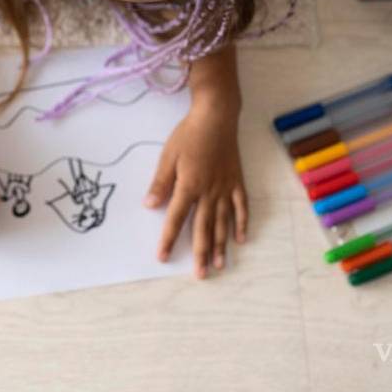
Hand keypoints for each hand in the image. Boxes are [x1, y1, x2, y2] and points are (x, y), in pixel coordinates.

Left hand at [145, 100, 247, 278]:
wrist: (216, 116)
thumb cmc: (189, 135)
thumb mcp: (168, 157)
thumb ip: (160, 183)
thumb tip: (149, 206)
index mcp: (189, 186)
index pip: (176, 219)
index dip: (169, 239)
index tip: (163, 257)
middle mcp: (209, 192)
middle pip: (203, 228)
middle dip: (201, 253)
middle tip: (200, 275)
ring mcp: (225, 188)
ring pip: (223, 222)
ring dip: (221, 245)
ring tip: (220, 265)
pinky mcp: (237, 181)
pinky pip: (241, 206)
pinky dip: (242, 223)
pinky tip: (241, 239)